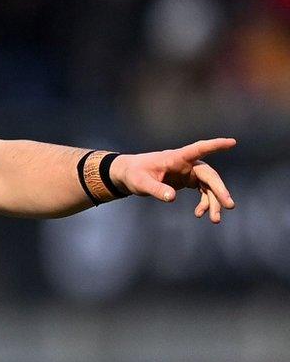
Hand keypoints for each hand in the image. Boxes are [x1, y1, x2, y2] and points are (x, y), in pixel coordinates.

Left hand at [109, 138, 236, 222]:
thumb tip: (172, 198)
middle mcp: (186, 164)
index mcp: (176, 158)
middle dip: (220, 190)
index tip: (232, 142)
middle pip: (209, 175)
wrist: (129, 175)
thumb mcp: (140, 183)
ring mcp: (188, 172)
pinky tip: (199, 214)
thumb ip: (156, 189)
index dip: (215, 145)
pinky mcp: (188, 181)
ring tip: (215, 220)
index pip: (198, 149)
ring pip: (208, 186)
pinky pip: (203, 191)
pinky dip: (204, 203)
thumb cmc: (134, 174)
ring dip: (213, 202)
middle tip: (229, 205)